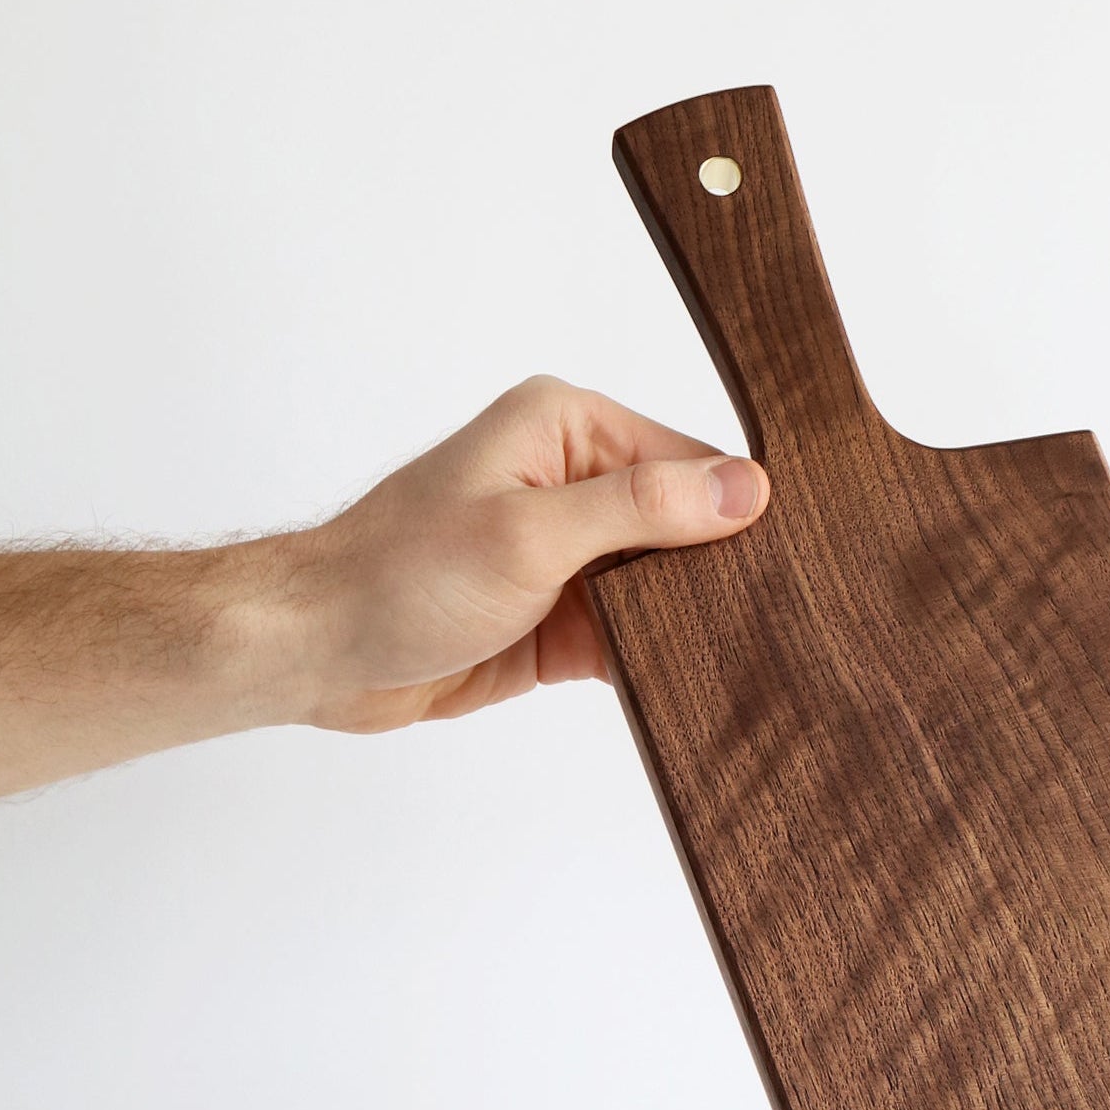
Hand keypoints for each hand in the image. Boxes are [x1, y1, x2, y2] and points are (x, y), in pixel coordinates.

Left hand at [281, 375, 769, 733]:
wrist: (323, 653)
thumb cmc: (400, 575)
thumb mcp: (530, 534)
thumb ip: (641, 509)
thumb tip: (744, 489)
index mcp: (567, 428)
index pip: (689, 461)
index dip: (738, 512)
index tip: (786, 564)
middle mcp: (574, 481)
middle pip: (687, 524)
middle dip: (721, 571)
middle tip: (776, 620)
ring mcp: (571, 554)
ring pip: (668, 586)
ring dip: (692, 620)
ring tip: (749, 655)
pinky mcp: (564, 619)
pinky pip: (638, 636)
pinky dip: (660, 660)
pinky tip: (693, 682)